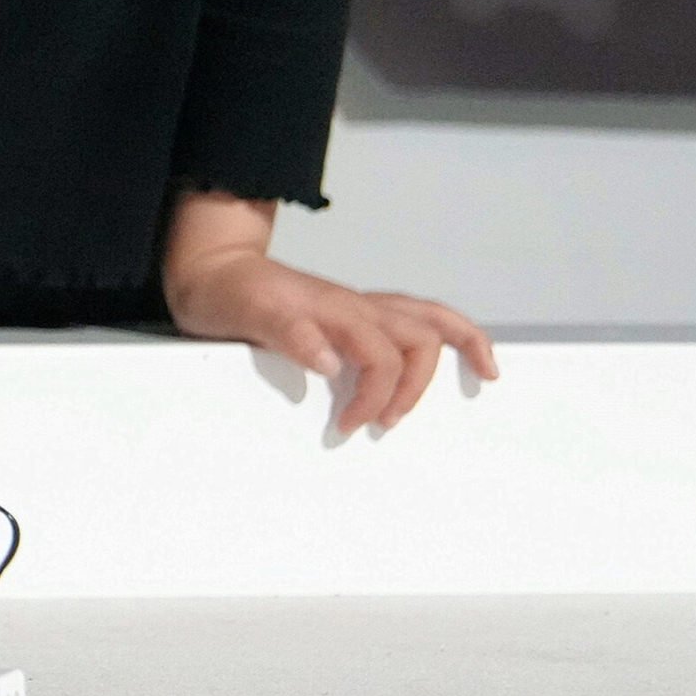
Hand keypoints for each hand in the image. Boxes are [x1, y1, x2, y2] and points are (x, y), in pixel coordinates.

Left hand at [161, 192, 497, 434]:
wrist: (208, 269)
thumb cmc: (225, 292)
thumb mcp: (243, 313)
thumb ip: (287, 332)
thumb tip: (330, 361)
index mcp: (334, 308)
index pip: (381, 357)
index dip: (374, 396)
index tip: (349, 426)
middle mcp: (355, 305)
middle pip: (418, 336)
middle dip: (417, 385)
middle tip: (388, 423)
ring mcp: (358, 306)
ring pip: (427, 317)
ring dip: (460, 343)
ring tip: (487, 373)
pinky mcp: (353, 314)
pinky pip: (411, 319)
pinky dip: (444, 334)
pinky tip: (457, 352)